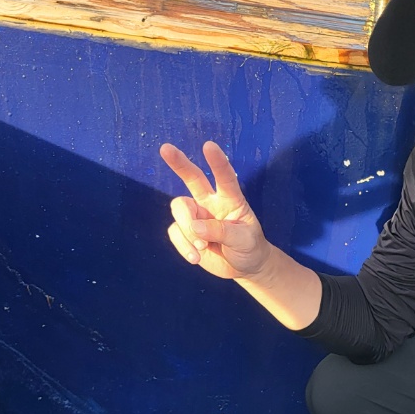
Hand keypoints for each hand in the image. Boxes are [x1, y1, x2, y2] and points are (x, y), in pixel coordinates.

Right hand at [160, 140, 271, 282]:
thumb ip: (223, 231)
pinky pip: (175, 232)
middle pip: (193, 178)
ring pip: (179, 209)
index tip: (209, 146)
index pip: (225, 178)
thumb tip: (195, 226)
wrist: (243, 267)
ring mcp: (196, 216)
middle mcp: (211, 202)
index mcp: (231, 199)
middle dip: (179, 163)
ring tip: (202, 248)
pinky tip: (196, 257)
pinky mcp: (185, 231)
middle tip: (165, 148)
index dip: (217, 162)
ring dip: (187, 230)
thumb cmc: (249, 247)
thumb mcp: (244, 240)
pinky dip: (183, 246)